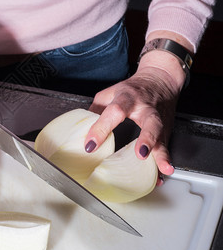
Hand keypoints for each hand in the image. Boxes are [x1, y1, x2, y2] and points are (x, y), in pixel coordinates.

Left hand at [84, 32, 190, 184]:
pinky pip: (166, 144)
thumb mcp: (110, 93)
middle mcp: (145, 108)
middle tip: (141, 154)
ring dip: (161, 153)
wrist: (160, 79)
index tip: (90, 145)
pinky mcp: (167, 128)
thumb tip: (82, 131)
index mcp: (127, 97)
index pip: (114, 112)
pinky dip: (166, 159)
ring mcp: (158, 118)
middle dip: (146, 138)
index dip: (101, 128)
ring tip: (162, 167)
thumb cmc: (132, 89)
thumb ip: (96, 110)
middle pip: (149, 121)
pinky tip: (164, 170)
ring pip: (162, 135)